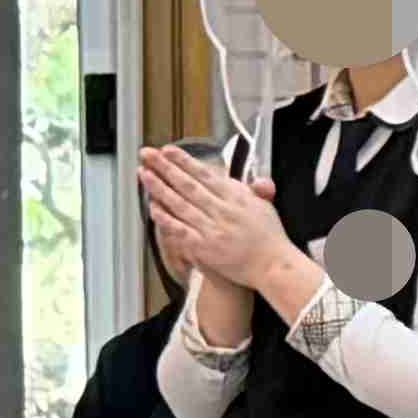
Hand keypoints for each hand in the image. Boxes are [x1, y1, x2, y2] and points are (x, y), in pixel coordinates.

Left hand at [134, 141, 297, 311]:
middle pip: (188, 185)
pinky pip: (179, 229)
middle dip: (165, 167)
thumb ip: (257, 190)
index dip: (184, 161)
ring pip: (180, 204)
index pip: (205, 174)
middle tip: (147, 154)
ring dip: (159, 188)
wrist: (273, 267)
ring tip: (144, 174)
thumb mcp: (267, 207)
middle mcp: (223, 210)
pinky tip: (153, 207)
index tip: (168, 151)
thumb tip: (257, 180)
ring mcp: (212, 229)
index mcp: (237, 197)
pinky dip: (165, 218)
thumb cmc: (269, 239)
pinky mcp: (204, 247)